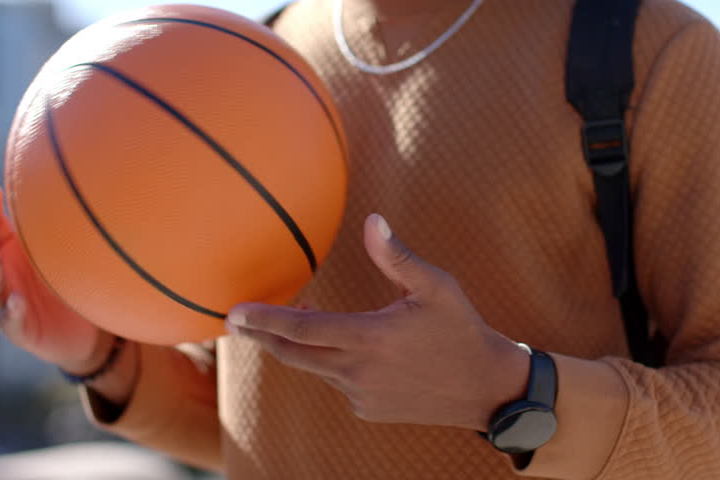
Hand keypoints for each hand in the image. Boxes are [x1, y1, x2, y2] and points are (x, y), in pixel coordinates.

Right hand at [0, 181, 114, 373]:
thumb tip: (68, 176)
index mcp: (8, 251)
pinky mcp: (20, 329)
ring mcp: (7, 303)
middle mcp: (2, 275)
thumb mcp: (64, 249)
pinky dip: (13, 311)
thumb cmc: (69, 280)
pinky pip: (12, 321)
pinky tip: (18, 301)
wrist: (86, 328)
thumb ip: (56, 222)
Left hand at [228, 214, 529, 430]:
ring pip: (315, 367)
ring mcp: (360, 395)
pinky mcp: (367, 410)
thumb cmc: (460, 330)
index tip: (234, 313)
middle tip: (239, 320)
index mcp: (369, 338)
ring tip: (310, 317)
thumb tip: (372, 221)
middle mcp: (357, 372)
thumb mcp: (436, 286)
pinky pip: (338, 383)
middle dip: (263, 336)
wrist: (485, 388)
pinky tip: (356, 349)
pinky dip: (332, 363)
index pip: (300, 329)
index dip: (263, 320)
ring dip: (304, 345)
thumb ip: (397, 257)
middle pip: (292, 354)